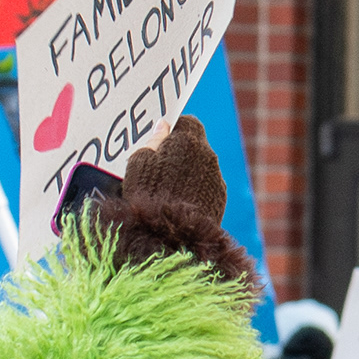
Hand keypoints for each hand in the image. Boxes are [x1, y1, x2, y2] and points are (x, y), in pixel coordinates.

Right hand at [93, 117, 255, 293]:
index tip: (159, 140)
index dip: (172, 130)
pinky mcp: (219, 199)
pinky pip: (206, 188)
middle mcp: (208, 155)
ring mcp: (216, 178)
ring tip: (166, 191)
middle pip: (195, 146)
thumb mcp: (139, 163)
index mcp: (188, 140)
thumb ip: (154, 141)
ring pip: (201, 168)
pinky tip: (178, 204)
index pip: (185, 123)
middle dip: (179, 153)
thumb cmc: (148, 195)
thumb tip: (163, 126)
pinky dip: (195, 192)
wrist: (171, 236)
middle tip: (158, 167)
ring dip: (187, 174)